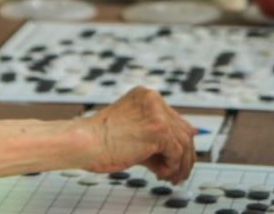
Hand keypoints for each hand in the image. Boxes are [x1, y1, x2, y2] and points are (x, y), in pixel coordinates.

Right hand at [81, 87, 196, 182]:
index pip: (175, 120)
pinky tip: (158, 172)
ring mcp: (156, 112)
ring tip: (167, 176)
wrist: (85, 142)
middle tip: (175, 174)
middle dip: (183, 156)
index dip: (177, 143)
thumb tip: (189, 142)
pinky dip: (171, 166)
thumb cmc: (101, 141)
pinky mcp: (158, 128)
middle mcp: (153, 99)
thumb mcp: (134, 133)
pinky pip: (177, 152)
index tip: (175, 161)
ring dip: (179, 164)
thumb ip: (159, 137)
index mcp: (146, 96)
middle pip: (183, 129)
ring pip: (184, 141)